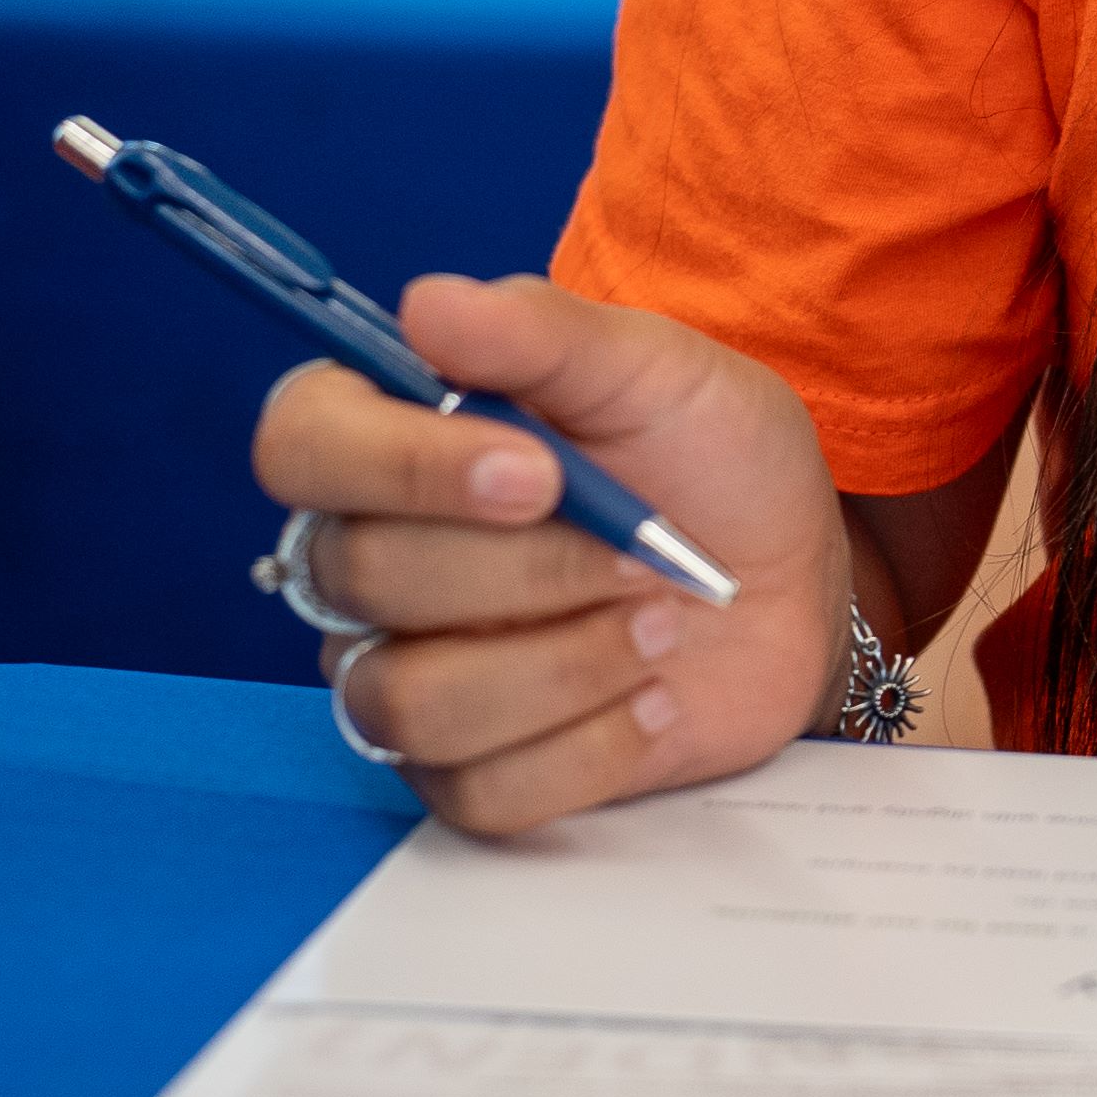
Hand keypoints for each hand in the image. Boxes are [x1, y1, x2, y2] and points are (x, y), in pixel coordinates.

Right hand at [249, 272, 846, 837]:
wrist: (795, 577)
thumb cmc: (709, 461)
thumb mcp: (655, 371)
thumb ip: (543, 334)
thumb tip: (427, 303)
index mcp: (398, 444)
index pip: (302, 446)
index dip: (399, 465)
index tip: (536, 471)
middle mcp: (375, 565)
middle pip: (357, 578)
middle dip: (524, 567)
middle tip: (643, 551)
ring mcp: (414, 674)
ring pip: (405, 703)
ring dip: (560, 664)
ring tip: (662, 623)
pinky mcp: (474, 772)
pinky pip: (480, 792)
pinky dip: (590, 747)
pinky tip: (655, 699)